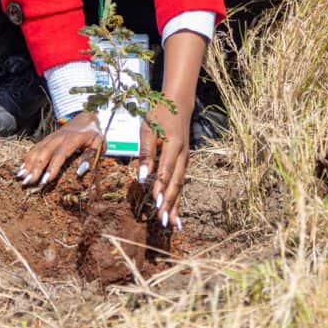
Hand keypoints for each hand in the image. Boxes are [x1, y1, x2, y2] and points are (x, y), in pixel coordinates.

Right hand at [15, 110, 103, 187]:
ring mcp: (51, 137)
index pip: (60, 154)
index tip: (45, 181)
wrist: (85, 118)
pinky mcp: (46, 139)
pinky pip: (35, 148)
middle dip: (35, 168)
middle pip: (44, 153)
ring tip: (21, 178)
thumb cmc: (93, 134)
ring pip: (37, 150)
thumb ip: (90, 156)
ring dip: (28, 164)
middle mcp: (59, 137)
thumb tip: (81, 171)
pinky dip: (27, 159)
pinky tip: (21, 169)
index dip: (52, 167)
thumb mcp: (98, 143)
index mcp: (73, 139)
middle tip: (28, 183)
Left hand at [137, 100, 192, 230]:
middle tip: (164, 221)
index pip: (166, 170)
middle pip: (176, 182)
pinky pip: (182, 182)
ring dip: (176, 205)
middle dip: (170, 203)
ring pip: (181, 185)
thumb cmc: (159, 115)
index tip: (155, 203)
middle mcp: (182, 155)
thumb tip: (142, 176)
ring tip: (173, 224)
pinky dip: (179, 198)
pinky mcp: (184, 162)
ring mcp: (185, 159)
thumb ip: (145, 152)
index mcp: (173, 145)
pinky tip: (177, 213)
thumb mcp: (148, 128)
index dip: (161, 187)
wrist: (179, 103)